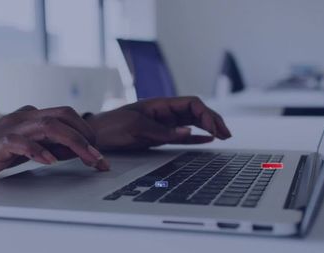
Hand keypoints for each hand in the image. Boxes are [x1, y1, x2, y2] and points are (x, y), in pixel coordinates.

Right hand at [0, 106, 109, 185]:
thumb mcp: (30, 148)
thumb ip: (51, 144)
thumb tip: (78, 149)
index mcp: (33, 117)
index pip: (67, 115)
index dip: (86, 131)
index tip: (98, 152)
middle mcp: (25, 117)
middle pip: (64, 117)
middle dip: (86, 136)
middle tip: (99, 158)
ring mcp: (12, 127)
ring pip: (49, 126)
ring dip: (73, 142)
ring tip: (87, 158)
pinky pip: (21, 142)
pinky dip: (38, 150)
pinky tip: (50, 161)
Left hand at [85, 97, 231, 150]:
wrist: (96, 135)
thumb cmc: (112, 126)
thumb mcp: (137, 128)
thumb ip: (163, 131)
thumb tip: (189, 131)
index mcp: (160, 104)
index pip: (191, 103)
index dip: (207, 114)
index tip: (215, 128)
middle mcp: (164, 112)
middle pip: (196, 112)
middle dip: (213, 120)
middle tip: (227, 134)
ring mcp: (163, 124)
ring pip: (192, 123)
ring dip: (208, 128)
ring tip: (223, 136)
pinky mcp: (159, 135)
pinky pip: (182, 135)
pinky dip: (196, 137)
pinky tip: (207, 140)